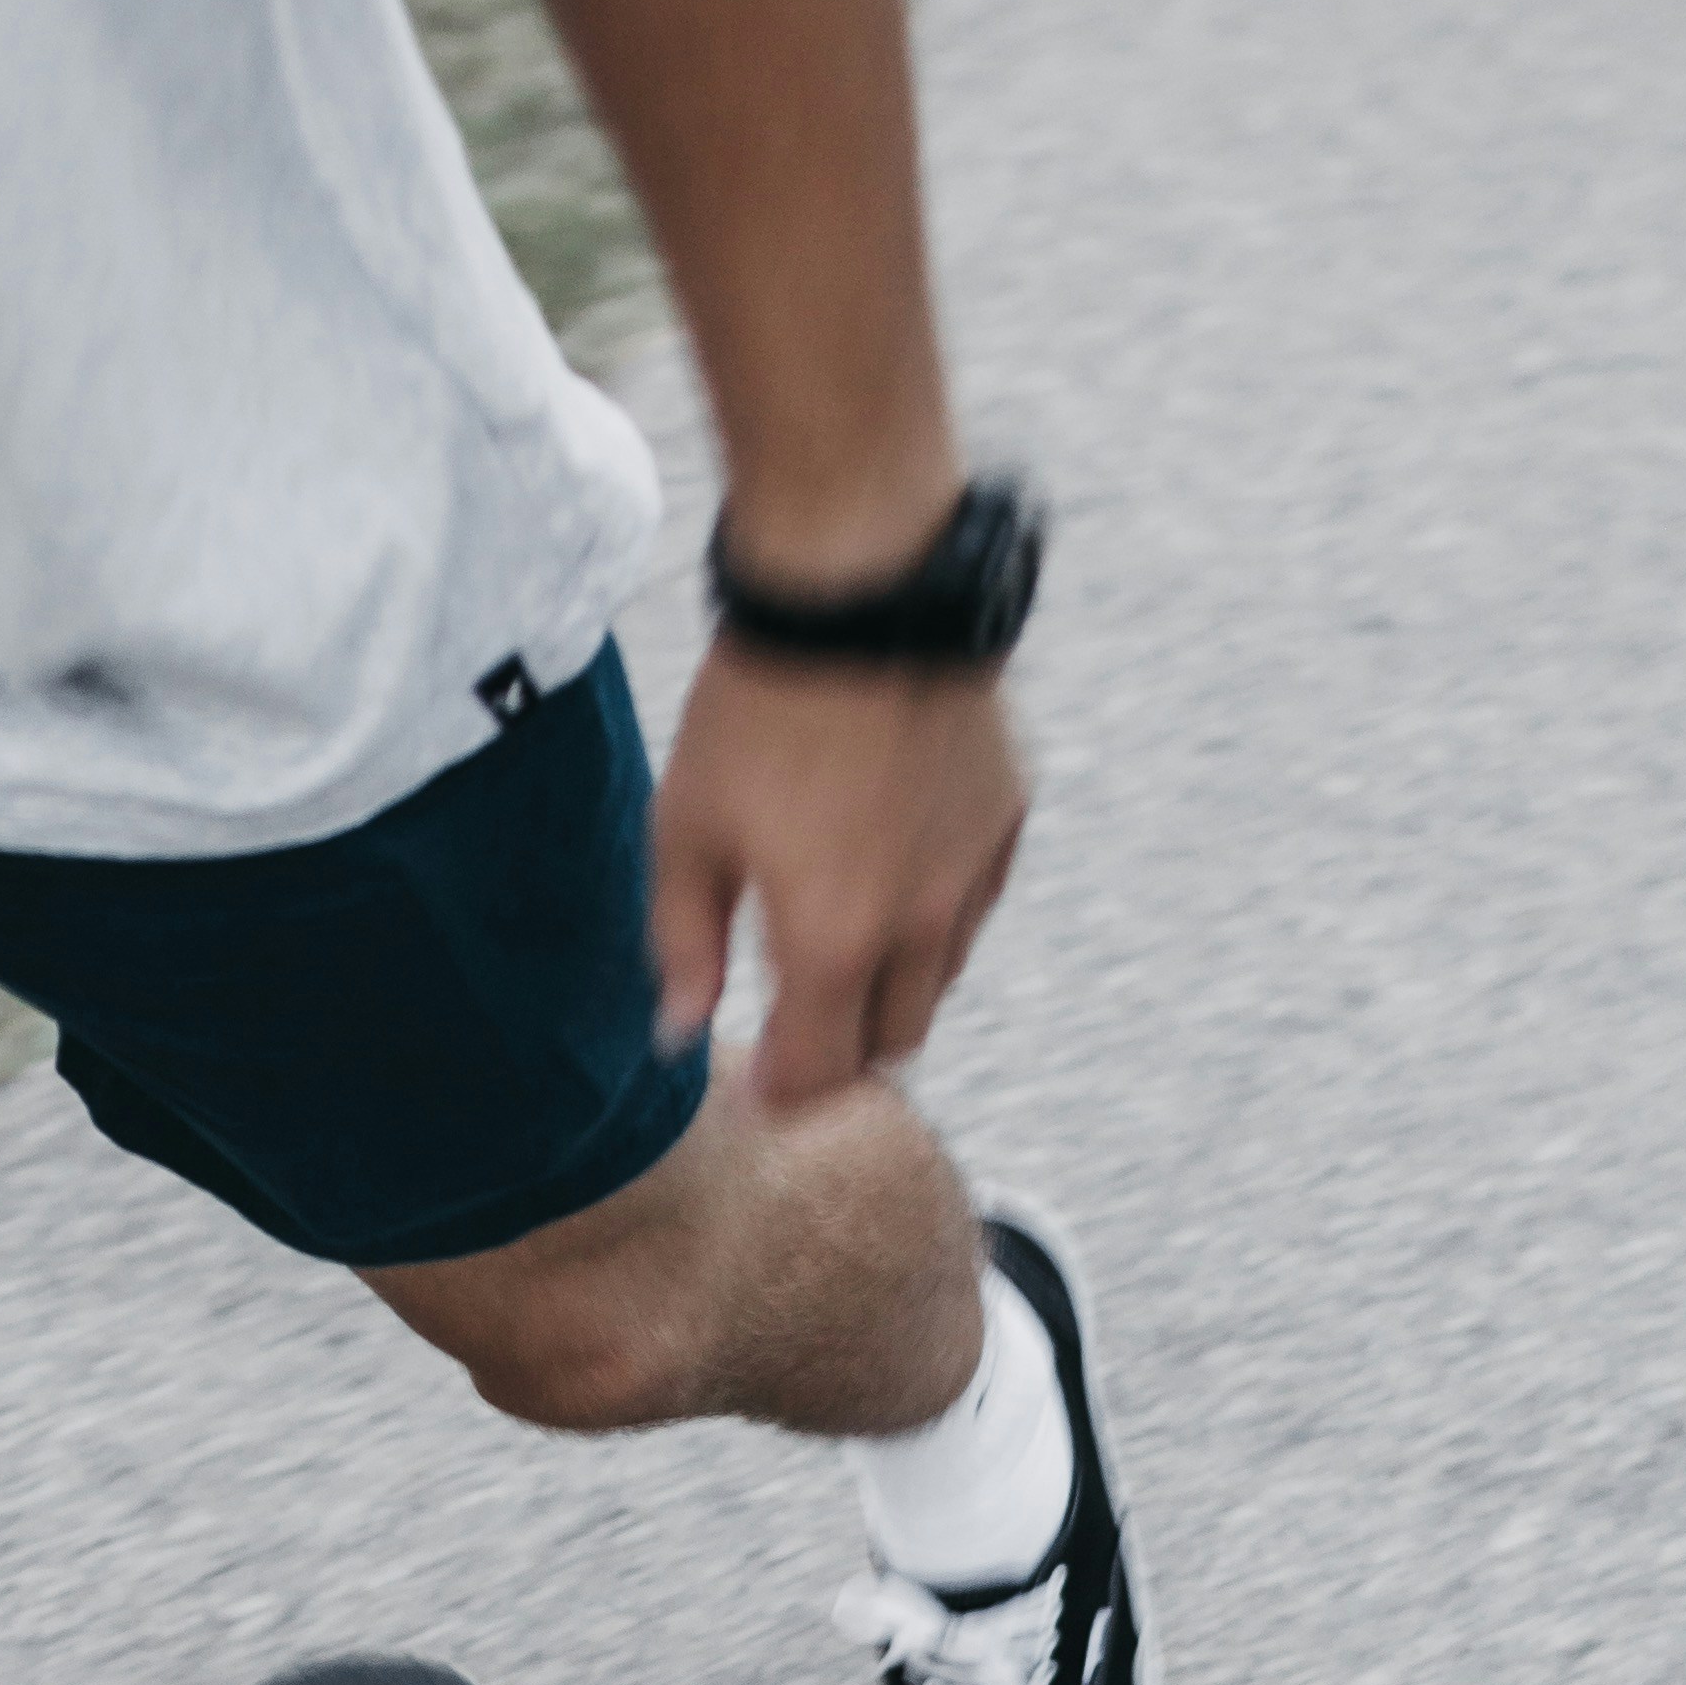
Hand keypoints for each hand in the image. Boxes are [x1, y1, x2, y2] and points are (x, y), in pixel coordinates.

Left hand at [649, 638, 1026, 1116]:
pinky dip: (933, 915)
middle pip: (893, 1041)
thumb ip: (683, 944)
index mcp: (834, 940)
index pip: (822, 1071)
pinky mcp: (1006, 816)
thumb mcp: (688, 828)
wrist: (863, 590)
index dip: (785, 1094)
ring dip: (891, 984)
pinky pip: (974, 902)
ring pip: (941, 976)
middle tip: (797, 1028)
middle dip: (843, 1050)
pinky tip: (888, 870)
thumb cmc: (756, 708)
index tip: (759, 1090)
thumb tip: (679, 1031)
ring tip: (838, 942)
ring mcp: (974, 871)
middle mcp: (922, 924)